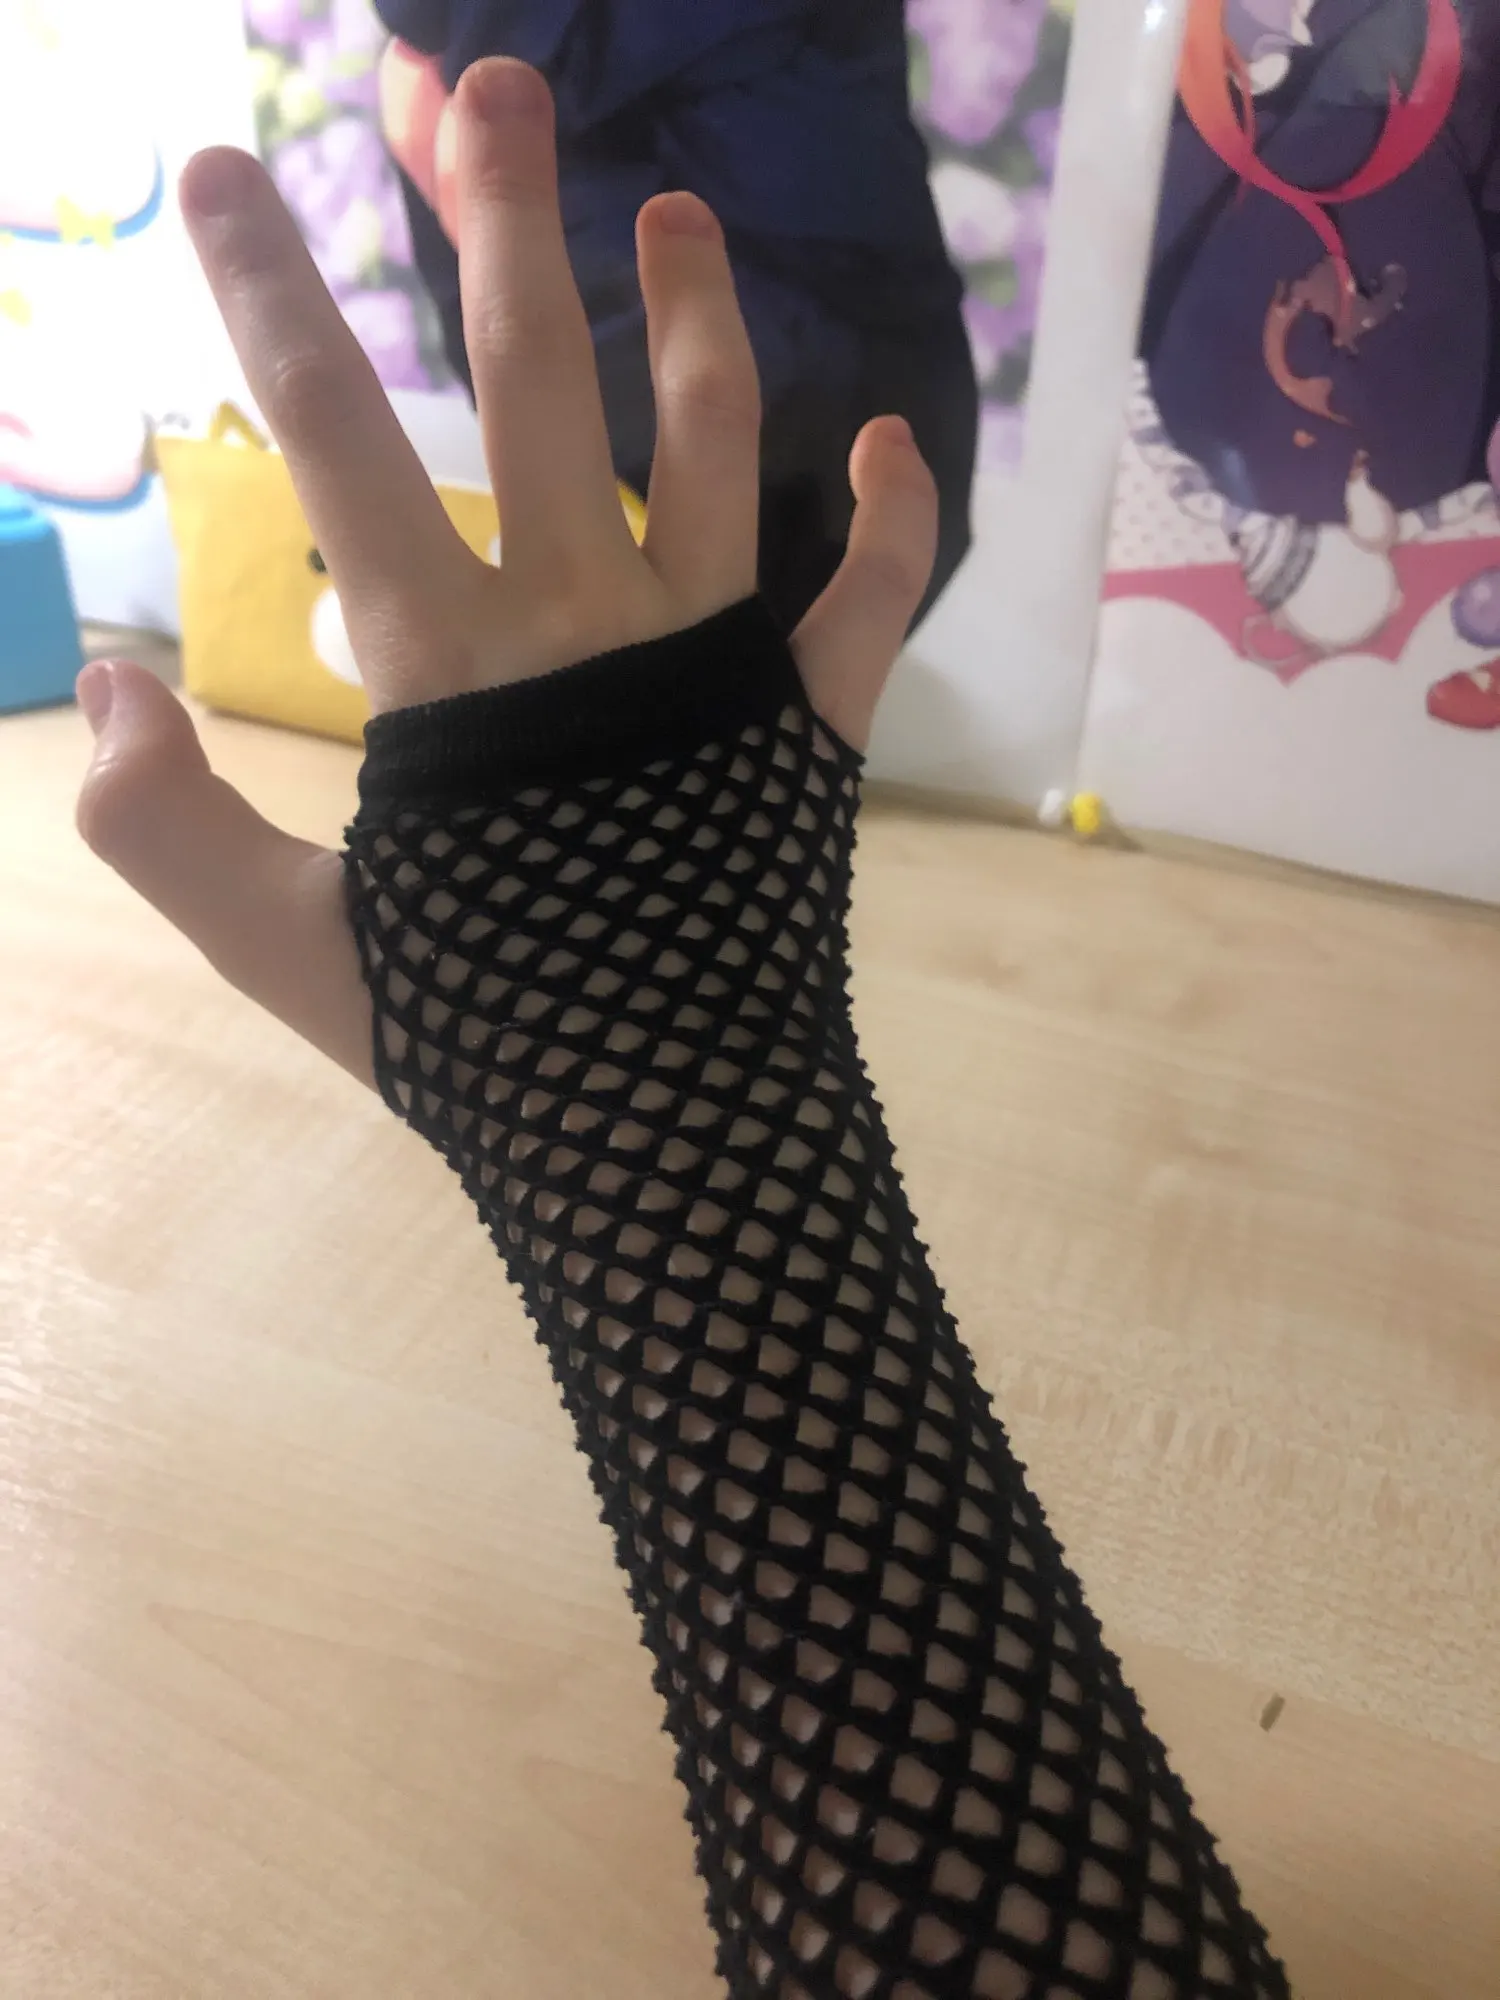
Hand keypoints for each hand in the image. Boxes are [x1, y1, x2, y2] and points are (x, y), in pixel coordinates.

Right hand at [76, 58, 938, 1084]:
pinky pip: (862, 600)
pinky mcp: (808, 720)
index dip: (275, 300)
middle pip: (537, 386)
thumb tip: (113, 688)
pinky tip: (887, 437)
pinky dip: (884, 519)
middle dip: (498, 227)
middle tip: (479, 92)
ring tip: (674, 208)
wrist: (671, 1139)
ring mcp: (712, 663)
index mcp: (447, 671)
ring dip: (693, 314)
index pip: (337, 447)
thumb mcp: (288, 951)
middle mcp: (585, 625)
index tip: (240, 168)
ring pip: (711, 446)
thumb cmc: (483, 1039)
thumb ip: (171, 830)